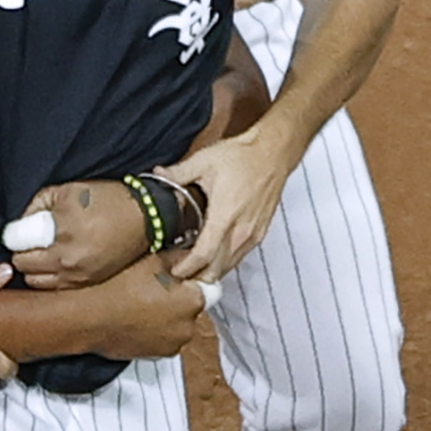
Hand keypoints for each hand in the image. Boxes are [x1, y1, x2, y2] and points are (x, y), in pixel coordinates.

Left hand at [4, 181, 155, 289]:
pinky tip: (59, 263)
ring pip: (34, 280)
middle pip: (21, 262)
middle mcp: (67, 259)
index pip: (15, 241)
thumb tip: (18, 224)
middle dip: (22, 249)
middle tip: (33, 239)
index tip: (21, 228)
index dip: (14, 232)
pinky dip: (50, 277)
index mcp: (60, 232)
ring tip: (45, 252)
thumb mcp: (67, 191)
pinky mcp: (87, 284)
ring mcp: (78, 275)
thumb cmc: (107, 200)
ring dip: (34, 267)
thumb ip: (36, 206)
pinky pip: (54, 288)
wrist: (147, 217)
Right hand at [68, 259, 210, 360]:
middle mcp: (190, 324)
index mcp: (194, 298)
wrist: (90, 317)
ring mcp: (175, 343)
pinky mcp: (159, 355)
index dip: (193, 282)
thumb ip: (180, 257)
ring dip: (167, 317)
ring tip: (142, 306)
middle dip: (179, 300)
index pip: (210, 288)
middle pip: (192, 307)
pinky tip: (137, 321)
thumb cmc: (118, 286)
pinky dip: (156, 332)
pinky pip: (164, 339)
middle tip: (154, 290)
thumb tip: (191, 255)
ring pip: (178, 325)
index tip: (179, 279)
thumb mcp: (153, 260)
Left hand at [158, 129, 295, 282]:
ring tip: (194, 269)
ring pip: (230, 265)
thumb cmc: (243, 156)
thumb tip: (157, 175)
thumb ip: (178, 173)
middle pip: (218, 268)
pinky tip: (214, 256)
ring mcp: (253, 233)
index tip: (174, 271)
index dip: (188, 267)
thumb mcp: (204, 160)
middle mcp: (241, 230)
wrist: (273, 153)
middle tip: (180, 275)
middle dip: (198, 276)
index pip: (204, 254)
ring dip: (212, 271)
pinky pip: (240, 256)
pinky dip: (225, 262)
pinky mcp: (260, 232)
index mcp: (224, 215)